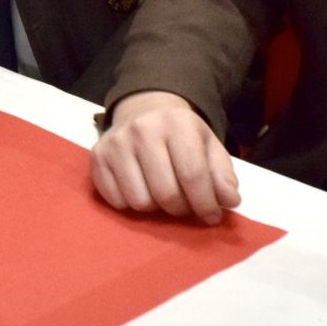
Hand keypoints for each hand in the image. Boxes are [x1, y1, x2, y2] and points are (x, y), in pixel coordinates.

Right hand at [89, 90, 241, 222]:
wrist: (144, 108)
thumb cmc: (181, 134)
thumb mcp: (209, 146)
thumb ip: (222, 174)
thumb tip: (229, 201)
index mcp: (177, 123)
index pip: (193, 175)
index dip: (206, 203)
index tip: (212, 216)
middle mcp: (142, 129)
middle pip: (165, 194)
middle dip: (181, 209)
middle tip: (186, 205)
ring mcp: (116, 143)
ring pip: (139, 202)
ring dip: (155, 208)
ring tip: (162, 194)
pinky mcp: (97, 156)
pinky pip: (116, 201)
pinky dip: (131, 204)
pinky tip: (140, 188)